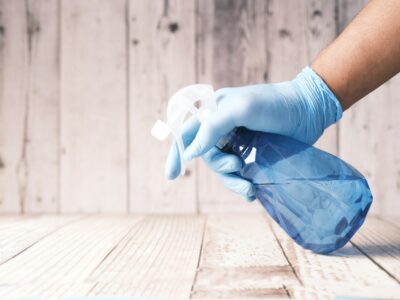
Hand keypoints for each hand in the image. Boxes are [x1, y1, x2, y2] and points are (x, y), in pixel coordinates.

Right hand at [165, 67, 341, 200]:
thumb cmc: (274, 104)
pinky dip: (243, 184)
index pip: (187, 133)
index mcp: (214, 111)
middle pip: (207, 156)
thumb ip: (210, 128)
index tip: (171, 176)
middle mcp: (222, 126)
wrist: (309, 110)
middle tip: (238, 166)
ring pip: (223, 168)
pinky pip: (240, 173)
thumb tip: (189, 154)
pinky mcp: (253, 152)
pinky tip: (253, 191)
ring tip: (250, 188)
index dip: (177, 154)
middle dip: (220, 167)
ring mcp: (238, 140)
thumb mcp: (239, 109)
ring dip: (233, 181)